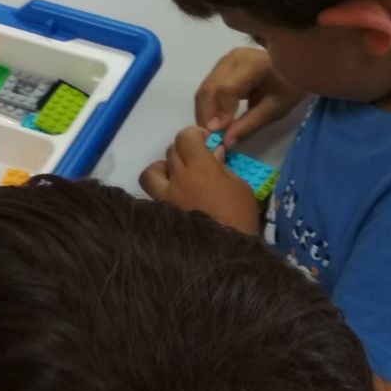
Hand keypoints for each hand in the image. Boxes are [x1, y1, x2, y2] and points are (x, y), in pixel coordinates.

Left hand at [141, 125, 259, 233]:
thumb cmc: (239, 218)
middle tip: (198, 162)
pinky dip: (160, 190)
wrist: (225, 255)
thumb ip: (222, 167)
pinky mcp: (160, 214)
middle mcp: (178, 180)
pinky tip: (176, 197)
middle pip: (171, 151)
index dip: (194, 135)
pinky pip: (152, 195)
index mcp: (200, 168)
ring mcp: (166, 198)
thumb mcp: (239, 187)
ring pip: (151, 172)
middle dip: (184, 151)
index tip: (205, 143)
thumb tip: (213, 153)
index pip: (185, 137)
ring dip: (163, 169)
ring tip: (177, 178)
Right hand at [195, 48, 305, 146]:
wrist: (293, 67)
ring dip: (204, 114)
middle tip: (212, 140)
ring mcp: (223, 62)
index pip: (226, 89)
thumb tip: (225, 142)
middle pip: (208, 90)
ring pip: (203, 91)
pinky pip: (206, 90)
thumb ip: (249, 125)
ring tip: (213, 133)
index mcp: (252, 63)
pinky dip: (207, 108)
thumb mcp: (274, 109)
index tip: (219, 136)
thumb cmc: (289, 87)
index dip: (219, 114)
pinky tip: (215, 122)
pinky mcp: (219, 68)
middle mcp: (232, 58)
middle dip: (206, 117)